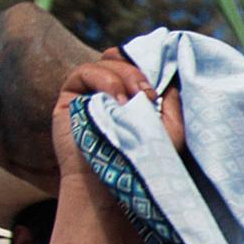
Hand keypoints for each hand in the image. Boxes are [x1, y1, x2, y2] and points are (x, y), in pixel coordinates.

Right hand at [51, 48, 184, 185]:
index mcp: (134, 97)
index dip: (149, 63)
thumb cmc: (145, 162)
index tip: (162, 83)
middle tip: (149, 94)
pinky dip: (104, 80)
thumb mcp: (172, 131)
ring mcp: (90, 92)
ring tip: (133, 101)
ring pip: (106, 62)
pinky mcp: (70, 96)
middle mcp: (112, 91)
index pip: (139, 65)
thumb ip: (173, 102)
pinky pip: (84, 72)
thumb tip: (170, 76)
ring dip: (125, 75)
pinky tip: (116, 101)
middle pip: (122, 58)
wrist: (112, 184)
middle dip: (138, 69)